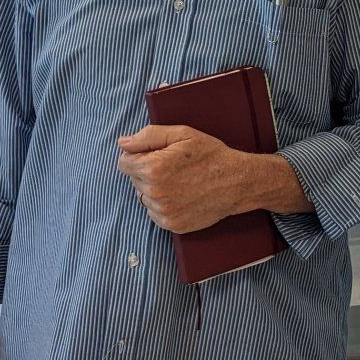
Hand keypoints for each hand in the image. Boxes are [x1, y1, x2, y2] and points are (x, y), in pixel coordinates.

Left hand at [117, 125, 256, 233]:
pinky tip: (182, 195)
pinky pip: (154, 213)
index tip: (156, 155)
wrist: (237, 182)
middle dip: (147, 172)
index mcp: (153, 168)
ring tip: (179, 182)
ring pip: (144, 197)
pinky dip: (163, 205)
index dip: (138, 156)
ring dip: (154, 189)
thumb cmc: (211, 155)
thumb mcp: (182, 134)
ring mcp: (163, 211)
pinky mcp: (172, 224)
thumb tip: (122, 143)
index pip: (124, 162)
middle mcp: (155, 193)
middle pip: (134, 180)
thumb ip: (147, 137)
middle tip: (173, 167)